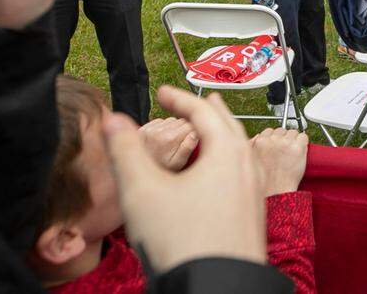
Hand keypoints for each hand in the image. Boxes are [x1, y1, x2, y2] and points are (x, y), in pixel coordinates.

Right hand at [102, 86, 266, 272]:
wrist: (216, 289)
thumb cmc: (183, 242)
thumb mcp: (141, 191)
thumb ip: (125, 150)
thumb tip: (111, 119)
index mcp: (226, 152)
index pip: (203, 112)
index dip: (179, 98)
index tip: (163, 92)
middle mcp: (247, 167)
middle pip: (229, 126)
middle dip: (209, 110)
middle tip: (195, 102)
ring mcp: (254, 192)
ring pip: (240, 151)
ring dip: (223, 135)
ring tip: (210, 133)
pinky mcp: (253, 216)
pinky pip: (243, 174)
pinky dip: (228, 161)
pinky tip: (217, 178)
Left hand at [139, 117, 198, 170]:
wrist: (138, 174)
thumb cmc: (160, 171)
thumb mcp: (178, 165)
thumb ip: (187, 148)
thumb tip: (195, 134)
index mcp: (170, 139)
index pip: (191, 124)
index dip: (194, 132)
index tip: (191, 141)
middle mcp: (159, 131)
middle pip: (181, 121)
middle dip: (184, 130)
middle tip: (179, 145)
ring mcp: (149, 128)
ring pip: (171, 120)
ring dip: (173, 128)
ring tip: (169, 144)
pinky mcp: (143, 129)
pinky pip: (159, 121)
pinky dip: (162, 128)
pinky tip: (160, 140)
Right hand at [251, 127, 308, 196]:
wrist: (276, 192)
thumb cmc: (266, 181)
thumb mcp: (251, 161)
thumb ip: (252, 146)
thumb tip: (258, 137)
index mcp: (260, 142)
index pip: (269, 130)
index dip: (273, 139)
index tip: (276, 146)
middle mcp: (273, 140)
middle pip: (281, 130)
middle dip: (283, 138)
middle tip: (285, 151)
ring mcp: (286, 143)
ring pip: (293, 132)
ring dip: (294, 140)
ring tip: (292, 153)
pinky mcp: (298, 147)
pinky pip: (303, 136)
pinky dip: (303, 143)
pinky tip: (300, 152)